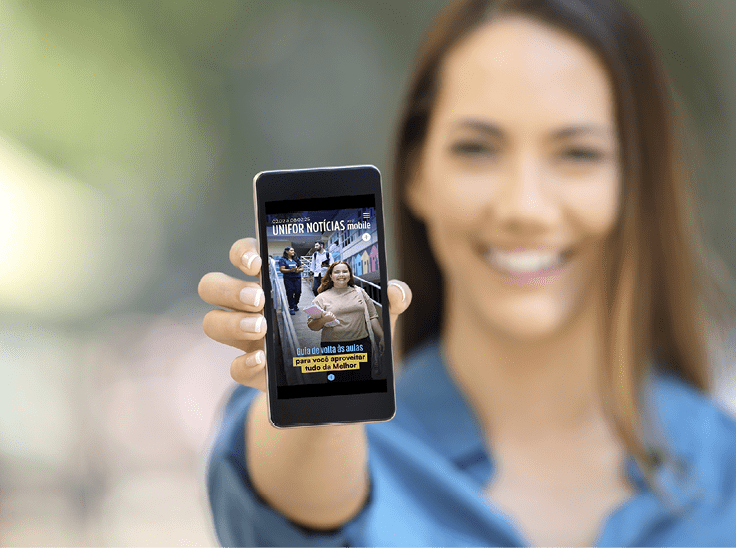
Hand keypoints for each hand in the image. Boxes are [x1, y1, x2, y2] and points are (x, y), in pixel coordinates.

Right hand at [199, 238, 411, 392]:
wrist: (343, 380)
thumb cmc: (350, 332)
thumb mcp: (372, 313)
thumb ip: (388, 300)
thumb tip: (398, 292)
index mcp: (277, 280)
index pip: (244, 254)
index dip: (242, 252)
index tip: (258, 262)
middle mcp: (254, 305)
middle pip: (213, 285)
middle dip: (230, 288)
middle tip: (260, 298)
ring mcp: (249, 338)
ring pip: (213, 322)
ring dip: (232, 322)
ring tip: (262, 327)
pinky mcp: (255, 371)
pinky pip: (233, 367)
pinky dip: (243, 363)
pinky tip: (263, 359)